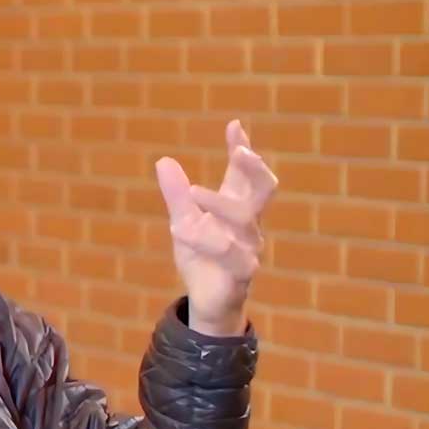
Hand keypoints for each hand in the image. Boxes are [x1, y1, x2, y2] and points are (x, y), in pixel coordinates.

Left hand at [155, 119, 277, 336]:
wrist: (207, 301)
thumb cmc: (201, 257)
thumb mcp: (184, 222)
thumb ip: (177, 195)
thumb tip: (164, 160)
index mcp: (236, 206)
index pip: (244, 173)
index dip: (243, 148)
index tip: (235, 126)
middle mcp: (248, 223)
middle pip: (264, 188)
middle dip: (254, 168)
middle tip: (240, 151)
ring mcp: (249, 247)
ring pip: (245, 219)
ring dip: (220, 203)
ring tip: (193, 191)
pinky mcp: (242, 272)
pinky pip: (230, 253)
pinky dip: (207, 240)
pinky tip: (182, 231)